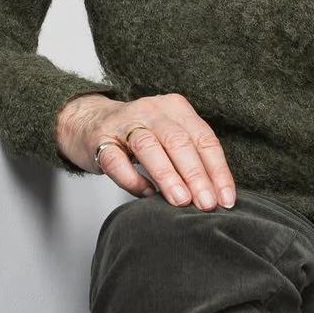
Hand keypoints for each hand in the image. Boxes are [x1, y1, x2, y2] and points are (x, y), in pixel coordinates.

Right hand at [56, 90, 236, 208]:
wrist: (88, 122)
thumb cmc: (138, 136)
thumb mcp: (169, 138)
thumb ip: (191, 160)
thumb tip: (216, 197)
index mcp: (176, 108)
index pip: (204, 138)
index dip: (217, 170)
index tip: (225, 198)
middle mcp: (152, 111)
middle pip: (179, 141)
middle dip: (196, 175)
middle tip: (206, 203)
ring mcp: (124, 123)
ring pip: (149, 147)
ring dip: (168, 176)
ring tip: (181, 201)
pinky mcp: (100, 139)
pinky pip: (116, 160)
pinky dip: (132, 179)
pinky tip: (146, 194)